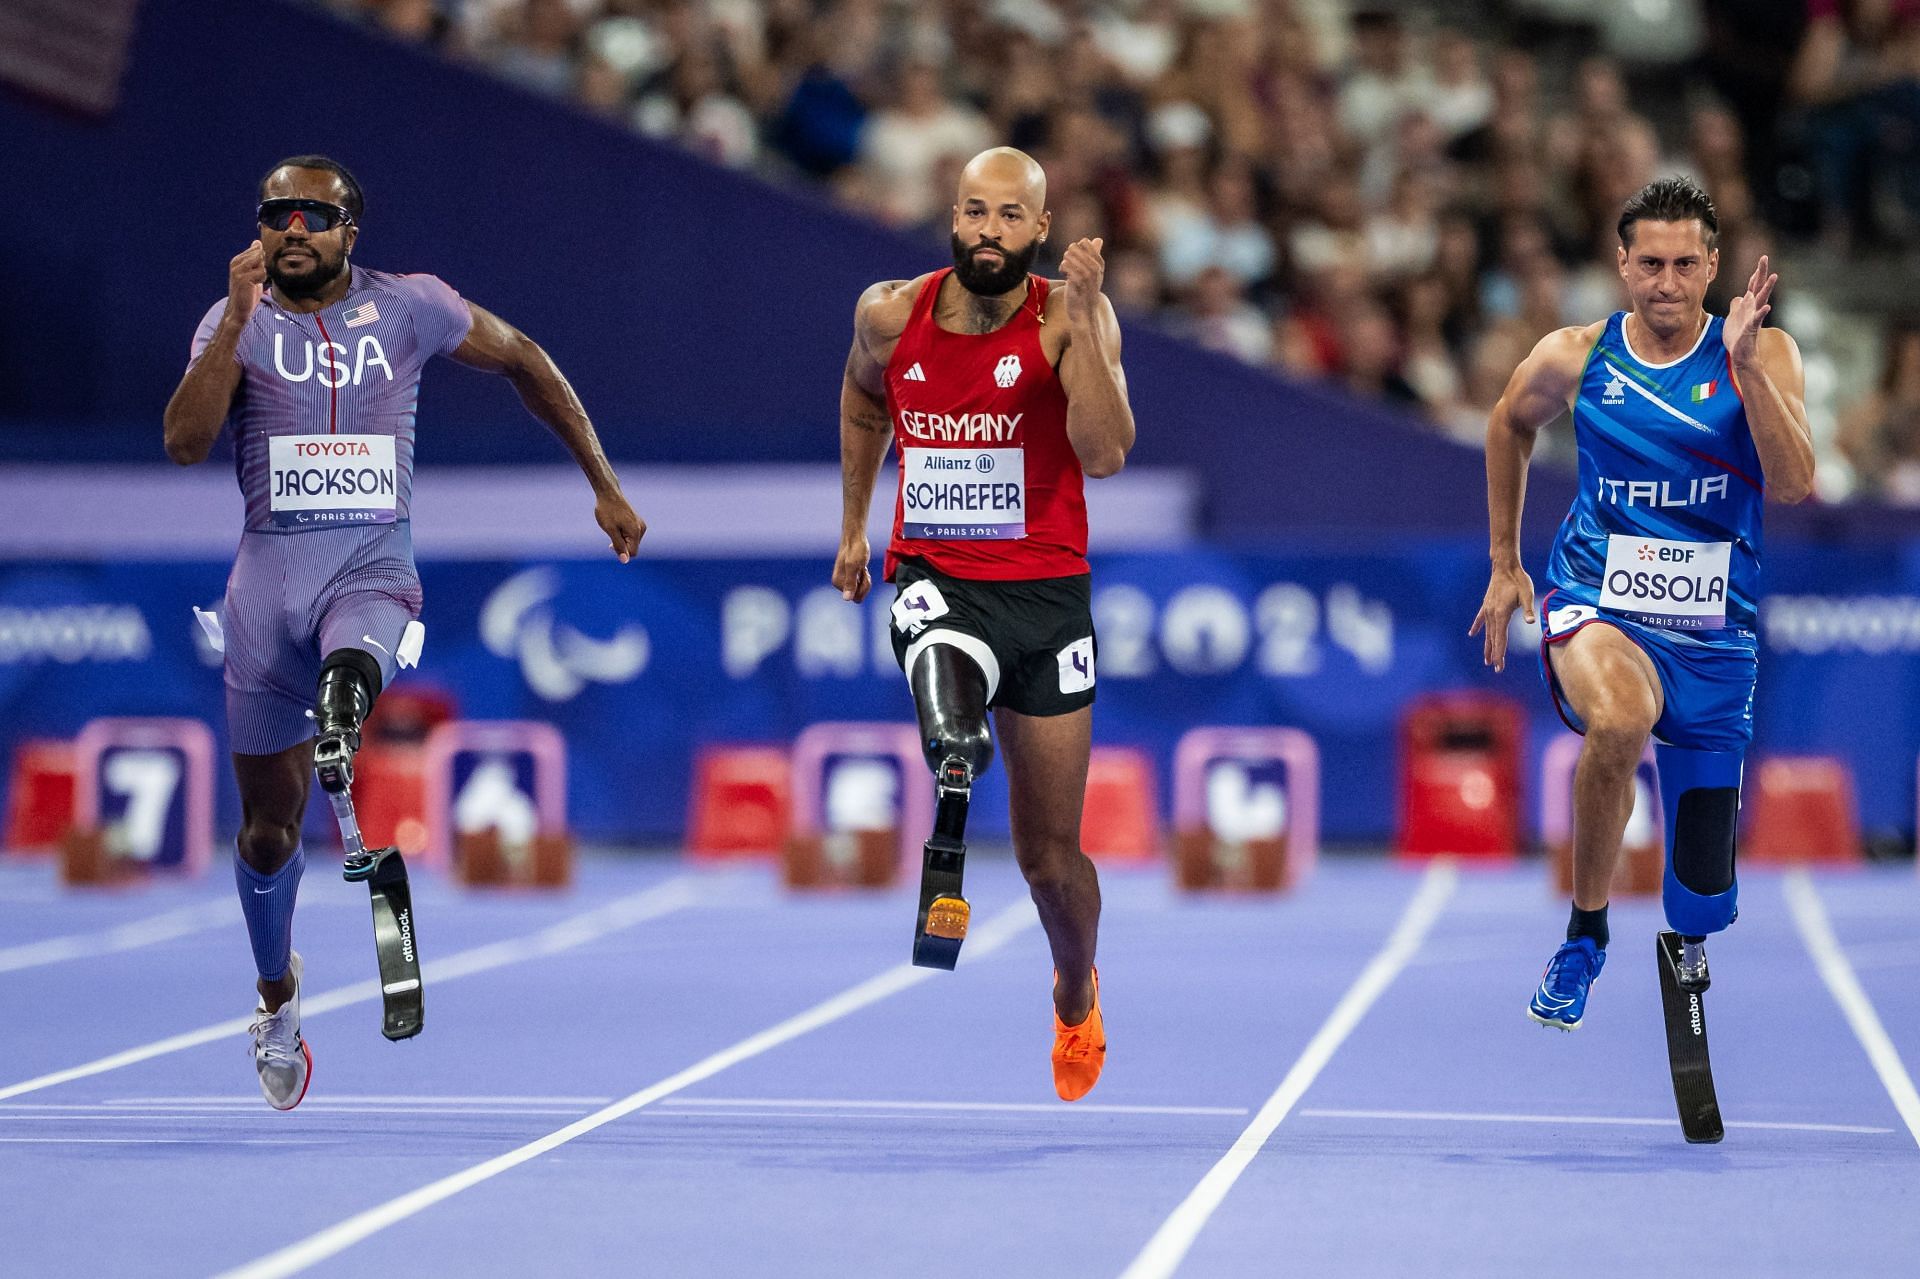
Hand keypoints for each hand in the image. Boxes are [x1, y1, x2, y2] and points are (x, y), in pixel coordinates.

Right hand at [228, 240, 266, 323]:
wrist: (239, 310)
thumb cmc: (248, 293)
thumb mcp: (252, 273)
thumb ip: (255, 259)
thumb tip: (257, 241)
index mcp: (237, 260)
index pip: (257, 250)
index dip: (262, 263)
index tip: (255, 274)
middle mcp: (235, 263)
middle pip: (260, 255)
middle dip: (262, 268)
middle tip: (255, 280)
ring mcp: (238, 270)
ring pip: (261, 263)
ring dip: (262, 275)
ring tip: (254, 283)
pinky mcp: (243, 278)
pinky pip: (262, 273)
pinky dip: (261, 280)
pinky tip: (253, 287)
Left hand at [595, 491, 644, 562]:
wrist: (608, 493)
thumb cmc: (607, 511)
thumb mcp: (610, 530)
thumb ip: (619, 546)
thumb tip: (625, 561)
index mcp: (636, 532)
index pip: (632, 553)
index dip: (621, 552)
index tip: (610, 543)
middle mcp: (642, 528)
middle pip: (632, 547)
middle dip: (621, 544)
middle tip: (611, 532)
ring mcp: (640, 524)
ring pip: (631, 541)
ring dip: (621, 539)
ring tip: (613, 526)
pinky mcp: (637, 521)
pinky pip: (631, 534)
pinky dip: (623, 533)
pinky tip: (616, 524)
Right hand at [833, 535, 871, 601]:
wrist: (855, 538)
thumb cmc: (855, 549)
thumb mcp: (854, 566)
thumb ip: (850, 583)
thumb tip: (846, 599)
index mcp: (838, 583)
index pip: (854, 598)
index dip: (862, 587)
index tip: (860, 573)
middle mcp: (840, 584)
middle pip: (858, 596)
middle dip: (864, 584)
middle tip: (862, 570)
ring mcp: (846, 581)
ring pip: (861, 590)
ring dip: (865, 580)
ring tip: (862, 568)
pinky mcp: (851, 577)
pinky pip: (861, 585)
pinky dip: (865, 577)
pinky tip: (862, 568)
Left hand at [1060, 237, 1104, 327]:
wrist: (1084, 311)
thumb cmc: (1087, 290)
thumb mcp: (1094, 272)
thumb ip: (1095, 254)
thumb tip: (1098, 239)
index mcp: (1099, 263)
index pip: (1084, 242)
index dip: (1076, 248)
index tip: (1076, 259)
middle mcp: (1095, 268)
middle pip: (1073, 247)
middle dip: (1068, 255)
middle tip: (1069, 266)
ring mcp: (1087, 274)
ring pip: (1068, 255)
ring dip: (1064, 262)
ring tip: (1066, 271)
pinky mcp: (1077, 281)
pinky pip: (1065, 265)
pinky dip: (1062, 269)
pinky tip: (1064, 275)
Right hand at [1468, 564, 1535, 671]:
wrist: (1504, 566)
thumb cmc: (1519, 580)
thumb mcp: (1527, 594)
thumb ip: (1527, 609)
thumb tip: (1530, 623)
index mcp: (1502, 614)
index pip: (1500, 638)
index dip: (1500, 653)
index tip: (1498, 666)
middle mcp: (1492, 615)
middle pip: (1493, 638)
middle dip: (1494, 653)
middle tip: (1495, 667)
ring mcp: (1487, 610)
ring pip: (1487, 632)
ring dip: (1487, 645)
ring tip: (1486, 658)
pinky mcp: (1486, 605)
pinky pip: (1480, 619)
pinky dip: (1477, 627)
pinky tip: (1472, 634)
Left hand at [1725, 254, 1775, 371]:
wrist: (1740, 353)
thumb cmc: (1737, 336)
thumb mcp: (1733, 317)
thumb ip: (1737, 306)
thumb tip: (1738, 296)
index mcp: (1748, 305)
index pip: (1753, 286)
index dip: (1756, 274)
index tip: (1762, 259)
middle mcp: (1752, 308)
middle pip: (1758, 288)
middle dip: (1761, 273)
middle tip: (1764, 258)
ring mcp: (1753, 317)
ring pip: (1761, 300)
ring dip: (1766, 288)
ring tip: (1773, 276)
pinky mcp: (1751, 329)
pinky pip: (1757, 319)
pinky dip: (1762, 313)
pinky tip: (1767, 307)